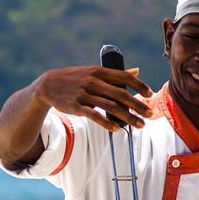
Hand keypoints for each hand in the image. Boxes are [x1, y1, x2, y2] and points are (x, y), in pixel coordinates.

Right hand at [31, 66, 153, 131]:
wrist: (48, 85)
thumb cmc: (75, 78)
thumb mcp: (93, 71)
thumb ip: (114, 73)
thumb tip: (136, 70)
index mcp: (99, 71)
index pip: (124, 77)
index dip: (139, 85)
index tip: (150, 94)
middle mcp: (93, 82)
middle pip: (121, 94)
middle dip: (138, 105)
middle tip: (150, 114)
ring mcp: (85, 94)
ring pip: (111, 107)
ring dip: (128, 118)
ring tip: (139, 125)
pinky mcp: (77, 106)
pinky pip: (95, 116)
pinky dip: (107, 123)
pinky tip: (117, 129)